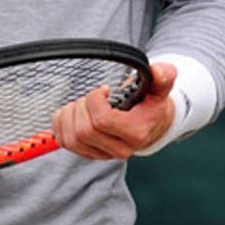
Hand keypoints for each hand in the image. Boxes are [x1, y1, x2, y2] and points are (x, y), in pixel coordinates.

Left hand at [52, 62, 178, 159]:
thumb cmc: (148, 106)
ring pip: (71, 139)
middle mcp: (119, 149)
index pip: (102, 120)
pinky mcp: (88, 154)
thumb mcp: (159, 90)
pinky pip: (64, 142)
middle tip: (93, 97)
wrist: (148, 125)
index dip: (96, 100)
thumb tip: (157, 70)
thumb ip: (163, 77)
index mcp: (136, 133)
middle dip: (82, 106)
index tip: (104, 91)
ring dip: (70, 116)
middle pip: (84, 131)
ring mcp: (102, 154)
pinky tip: (74, 114)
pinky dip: (61, 124)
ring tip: (82, 105)